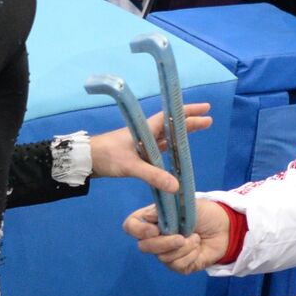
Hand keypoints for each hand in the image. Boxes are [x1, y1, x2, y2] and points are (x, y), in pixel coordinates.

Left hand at [90, 102, 212, 192]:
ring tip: (199, 129)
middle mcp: (146, 133)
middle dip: (190, 120)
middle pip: (172, 124)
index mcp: (146, 129)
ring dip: (182, 132)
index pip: (171, 117)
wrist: (86, 160)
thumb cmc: (107, 156)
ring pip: (167, 135)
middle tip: (209, 119)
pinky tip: (177, 150)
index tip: (206, 108)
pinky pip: (160, 147)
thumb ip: (153, 175)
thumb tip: (176, 186)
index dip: (188, 112)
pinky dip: (171, 146)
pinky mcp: (138, 152)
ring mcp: (142, 142)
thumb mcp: (130, 166)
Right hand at [123, 197, 230, 273]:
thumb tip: (147, 216)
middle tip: (181, 237)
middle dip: (164, 243)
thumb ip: (166, 209)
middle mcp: (156, 237)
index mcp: (153, 219)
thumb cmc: (205, 212)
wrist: (226, 227)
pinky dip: (190, 255)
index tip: (154, 229)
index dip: (138, 230)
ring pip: (162, 257)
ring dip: (183, 248)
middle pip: (144, 247)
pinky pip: (177, 266)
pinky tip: (198, 248)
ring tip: (196, 238)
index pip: (131, 226)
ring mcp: (167, 253)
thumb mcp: (186, 204)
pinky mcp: (179, 266)